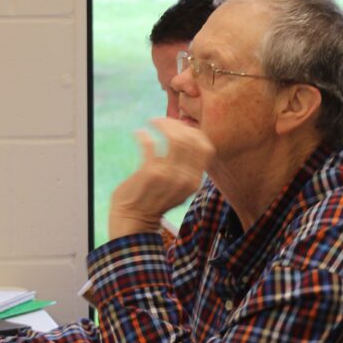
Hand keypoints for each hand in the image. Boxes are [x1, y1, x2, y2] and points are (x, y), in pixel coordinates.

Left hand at [107, 118, 214, 239]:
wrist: (135, 220)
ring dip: (163, 125)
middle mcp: (186, 179)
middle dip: (177, 125)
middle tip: (163, 122)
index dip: (194, 132)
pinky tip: (139, 134)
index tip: (180, 128)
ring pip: (175, 138)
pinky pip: (150, 144)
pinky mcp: (151, 174)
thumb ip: (186, 167)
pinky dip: (143, 135)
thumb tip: (185, 133)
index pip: (206, 147)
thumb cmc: (155, 199)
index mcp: (195, 181)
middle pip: (191, 139)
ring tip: (153, 122)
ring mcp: (169, 176)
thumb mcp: (179, 186)